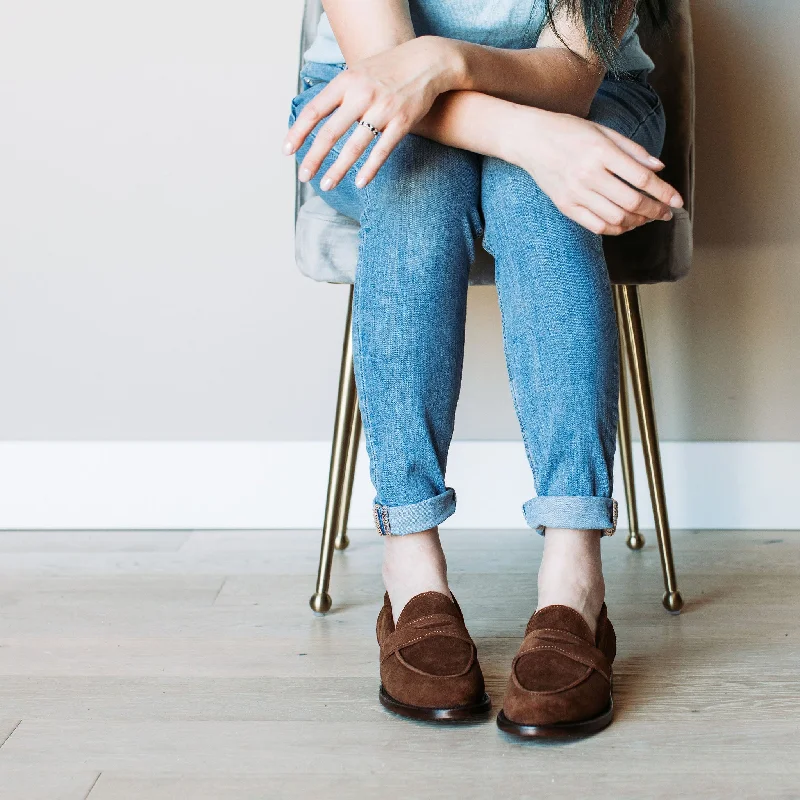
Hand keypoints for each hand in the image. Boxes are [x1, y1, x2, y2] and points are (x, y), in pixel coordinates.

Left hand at [283, 37, 460, 191]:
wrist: (427, 61)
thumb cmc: (388, 70)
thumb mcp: (358, 72)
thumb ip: (339, 93)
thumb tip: (316, 117)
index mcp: (346, 81)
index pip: (314, 111)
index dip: (298, 132)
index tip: (287, 151)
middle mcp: (361, 95)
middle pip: (330, 132)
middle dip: (314, 157)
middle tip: (303, 175)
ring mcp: (382, 109)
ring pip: (354, 146)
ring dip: (338, 169)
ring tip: (327, 184)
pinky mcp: (402, 122)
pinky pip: (382, 150)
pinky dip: (370, 169)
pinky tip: (360, 183)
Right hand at [507, 108, 683, 235]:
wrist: (531, 140)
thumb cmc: (570, 132)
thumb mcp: (604, 131)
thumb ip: (633, 151)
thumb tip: (659, 169)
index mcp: (601, 151)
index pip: (641, 178)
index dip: (664, 192)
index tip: (678, 201)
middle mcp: (588, 174)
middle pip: (632, 201)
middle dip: (655, 210)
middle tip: (666, 212)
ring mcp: (575, 192)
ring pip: (616, 217)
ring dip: (637, 221)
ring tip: (646, 217)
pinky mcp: (565, 205)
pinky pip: (596, 225)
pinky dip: (616, 228)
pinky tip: (625, 223)